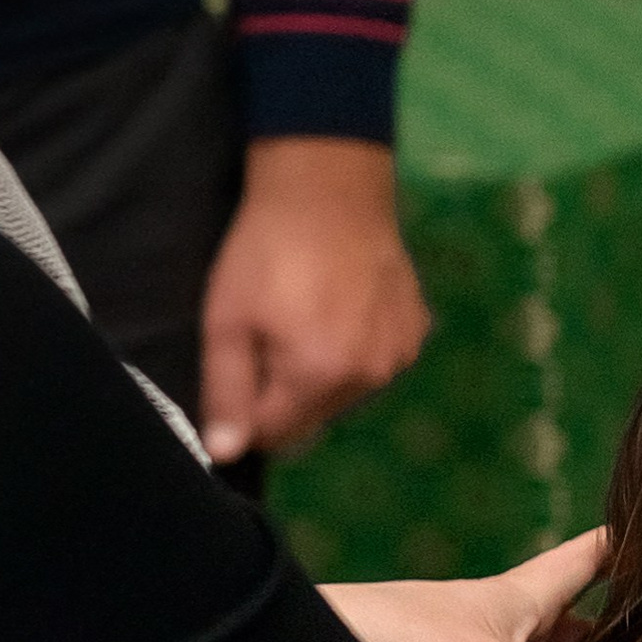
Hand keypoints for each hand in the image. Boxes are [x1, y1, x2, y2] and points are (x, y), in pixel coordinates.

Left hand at [201, 136, 430, 462]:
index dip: (246, 413)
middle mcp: (369, 378)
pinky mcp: (417, 330)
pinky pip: (377, 362)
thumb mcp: (227, 320)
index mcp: (318, 378)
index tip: (239, 370)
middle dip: (287, 394)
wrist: (329, 186)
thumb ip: (226, 392)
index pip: (275, 436)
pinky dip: (358, 349)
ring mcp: (400, 355)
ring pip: (347, 393)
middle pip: (314, 419)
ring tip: (310, 317)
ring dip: (324, 374)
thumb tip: (224, 455)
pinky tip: (345, 307)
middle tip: (272, 335)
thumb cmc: (266, 251)